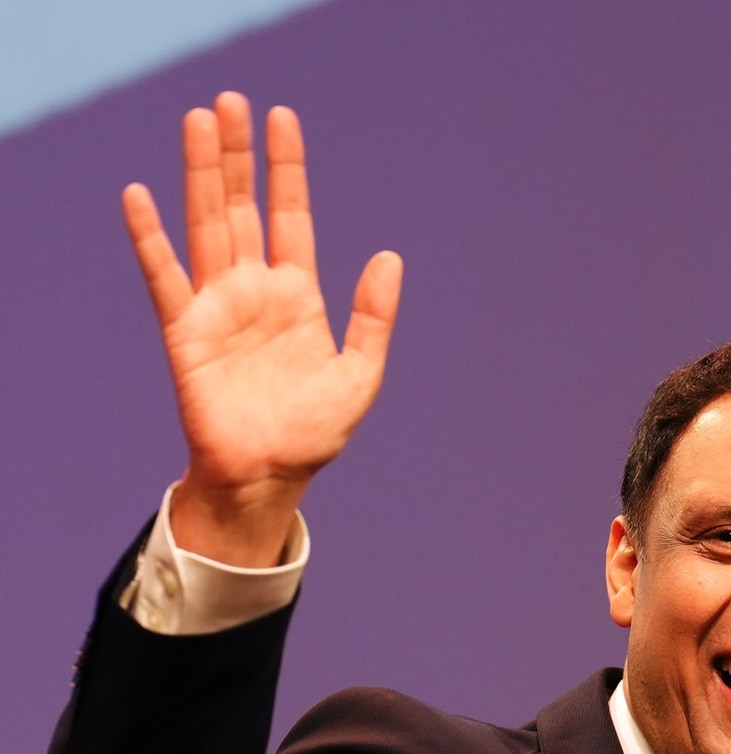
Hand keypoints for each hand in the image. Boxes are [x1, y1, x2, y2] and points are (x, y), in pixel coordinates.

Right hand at [123, 93, 401, 564]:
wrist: (271, 476)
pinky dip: (150, 238)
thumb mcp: (361, 374)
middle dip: (237, 155)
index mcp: (298, 296)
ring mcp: (218, 306)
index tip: (282, 117)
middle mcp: (254, 290)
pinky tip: (140, 197)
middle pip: (243, 207)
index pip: (291, 215)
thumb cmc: (315, 432)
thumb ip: (372, 316)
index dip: (286, 168)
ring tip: (196, 121)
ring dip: (200, 174)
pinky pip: (165, 277)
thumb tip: (389, 256)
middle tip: (229, 100)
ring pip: (206, 225)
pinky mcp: (185, 332)